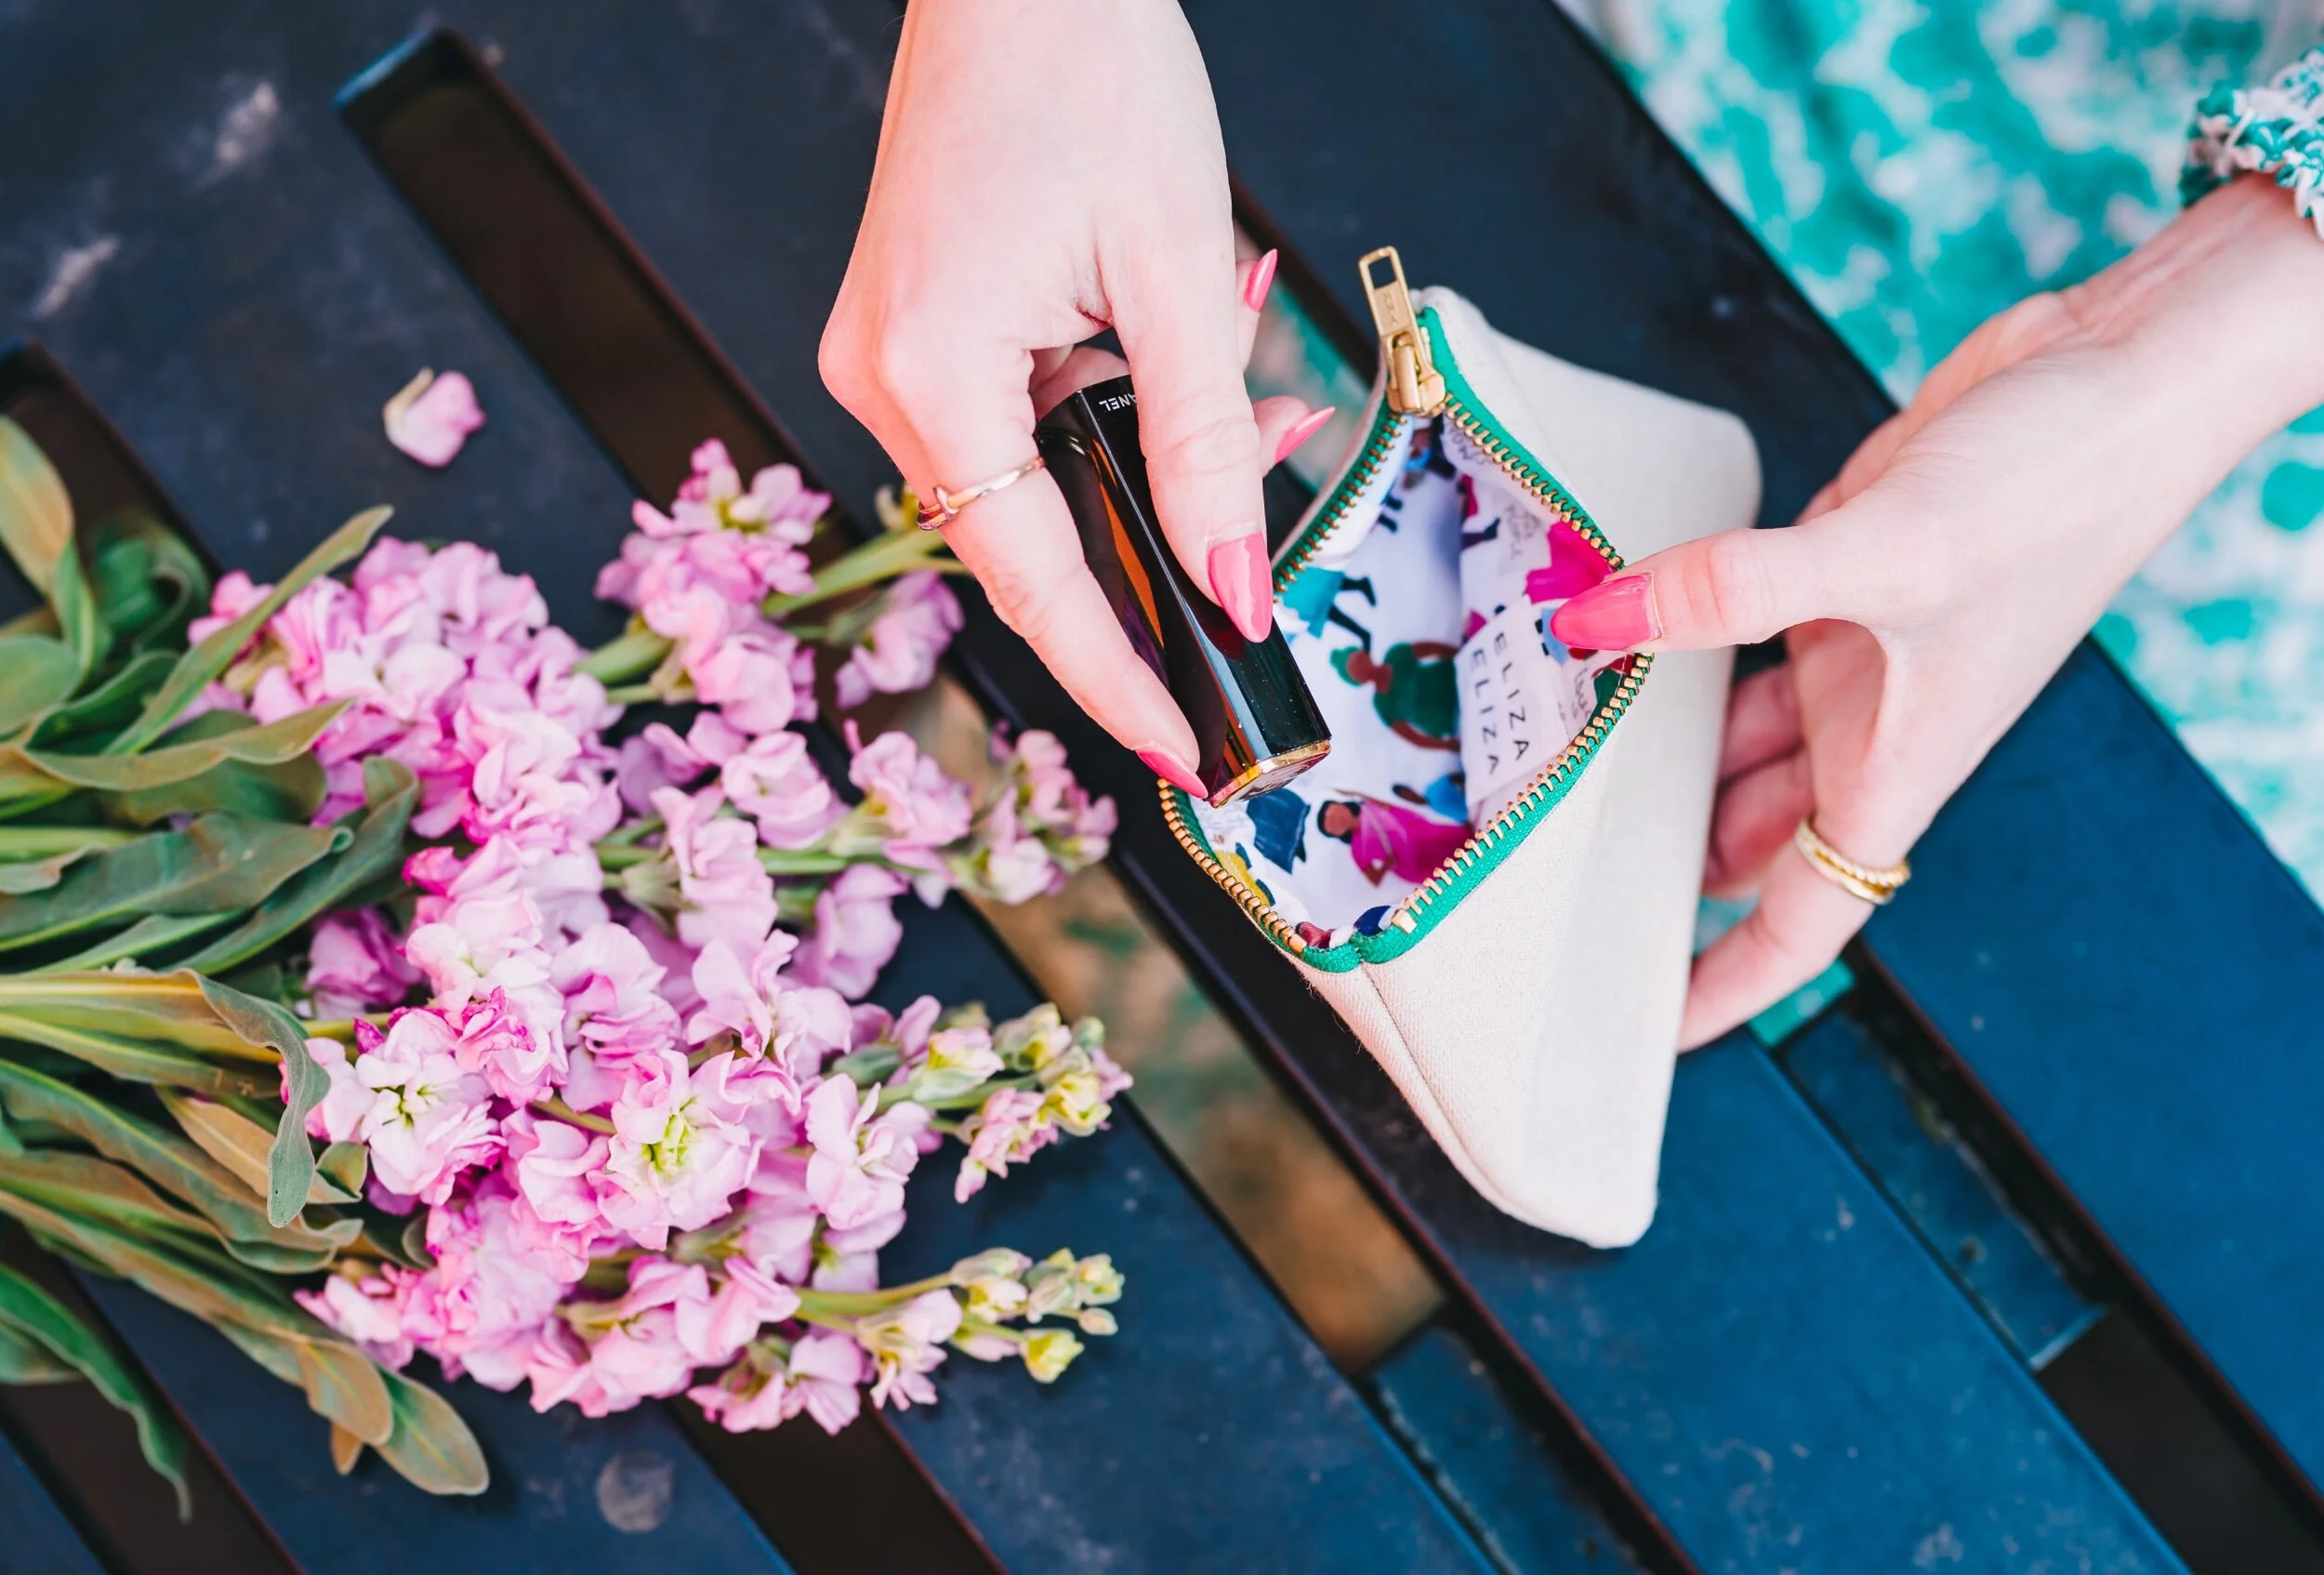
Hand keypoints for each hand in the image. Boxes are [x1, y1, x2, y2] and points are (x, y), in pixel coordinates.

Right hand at [820, 0, 1324, 789]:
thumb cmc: (1087, 65)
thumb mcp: (1182, 272)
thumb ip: (1210, 444)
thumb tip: (1233, 586)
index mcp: (929, 369)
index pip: (1035, 578)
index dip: (1114, 675)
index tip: (1182, 749)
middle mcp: (880, 376)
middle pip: (1028, 542)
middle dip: (1151, 564)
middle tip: (1260, 581)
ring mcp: (886, 353)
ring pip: (1030, 485)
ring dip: (1142, 482)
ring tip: (1259, 424)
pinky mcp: (914, 330)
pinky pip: (1014, 425)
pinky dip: (1105, 424)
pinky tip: (1184, 382)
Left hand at [1549, 175, 2323, 1046]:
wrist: (2125, 372)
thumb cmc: (2061, 488)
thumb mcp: (1892, 553)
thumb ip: (1733, 590)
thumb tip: (1595, 615)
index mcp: (1896, 769)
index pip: (1798, 922)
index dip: (1723, 985)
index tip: (1645, 1031)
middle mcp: (1868, 725)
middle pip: (1739, 836)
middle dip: (1656, 864)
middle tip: (1540, 878)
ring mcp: (1850, 647)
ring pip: (1724, 736)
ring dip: (1647, 748)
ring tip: (1537, 756)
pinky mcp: (1832, 571)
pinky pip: (1725, 631)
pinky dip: (1664, 634)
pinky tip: (1596, 628)